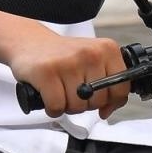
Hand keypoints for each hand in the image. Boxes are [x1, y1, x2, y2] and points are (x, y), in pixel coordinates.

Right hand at [6, 30, 129, 119]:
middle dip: (85, 103)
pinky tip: (49, 95)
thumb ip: (108, 85)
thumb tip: (108, 110)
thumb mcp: (92, 62)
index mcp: (106, 49)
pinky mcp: (47, 72)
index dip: (109, 100)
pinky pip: (57, 106)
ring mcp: (68, 62)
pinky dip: (52, 108)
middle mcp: (89, 53)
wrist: (30, 42)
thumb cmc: (63, 56)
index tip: (97, 97)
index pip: (121, 88)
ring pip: (77, 106)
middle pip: (98, 101)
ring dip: (67, 106)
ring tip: (60, 90)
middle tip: (72, 90)